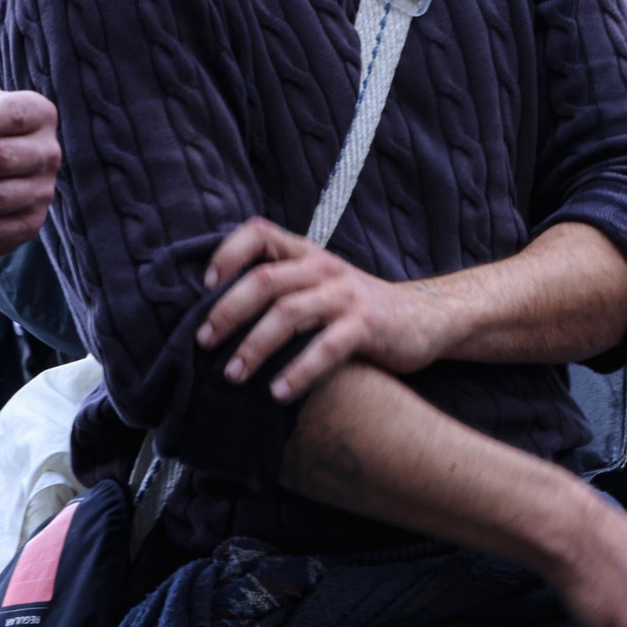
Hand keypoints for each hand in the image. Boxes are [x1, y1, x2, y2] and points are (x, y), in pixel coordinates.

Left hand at [199, 217, 455, 397]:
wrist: (423, 317)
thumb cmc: (356, 308)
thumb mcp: (319, 286)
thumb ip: (281, 289)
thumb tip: (216, 316)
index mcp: (307, 254)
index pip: (260, 232)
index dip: (227, 252)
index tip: (204, 285)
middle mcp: (323, 268)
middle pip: (264, 280)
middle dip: (227, 312)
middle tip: (203, 343)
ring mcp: (346, 295)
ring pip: (288, 313)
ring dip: (254, 346)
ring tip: (233, 376)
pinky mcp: (366, 325)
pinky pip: (326, 347)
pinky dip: (298, 371)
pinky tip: (279, 393)